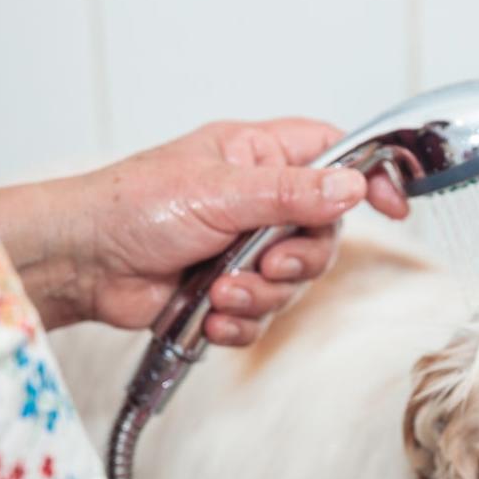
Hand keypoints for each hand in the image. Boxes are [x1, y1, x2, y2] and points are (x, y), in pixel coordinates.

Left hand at [0, 119, 407, 339]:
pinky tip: (211, 319)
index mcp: (256, 156)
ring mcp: (243, 249)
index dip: (366, 176)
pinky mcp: (226, 293)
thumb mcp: (219, 192)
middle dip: (297, 260)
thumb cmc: (131, 207)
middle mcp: (256, 201)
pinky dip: (240, 324)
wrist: (83, 264)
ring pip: (293, 282)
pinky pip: (262, 316)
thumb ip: (290, 192)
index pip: (332, 154)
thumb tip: (350, 186)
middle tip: (267, 264)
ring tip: (221, 293)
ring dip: (261, 296)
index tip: (395, 205)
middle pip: (322, 233)